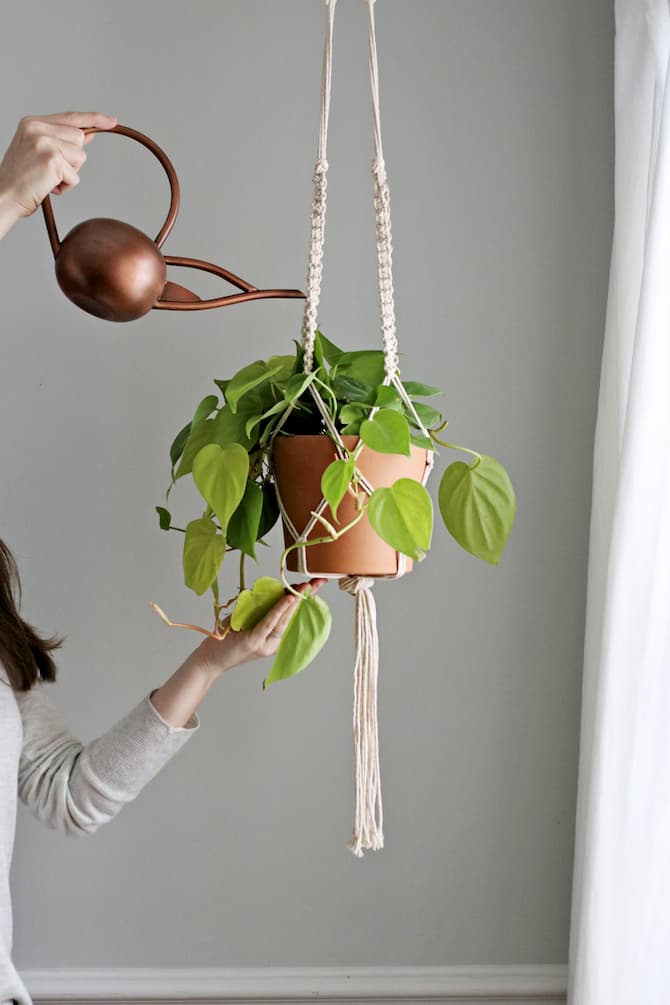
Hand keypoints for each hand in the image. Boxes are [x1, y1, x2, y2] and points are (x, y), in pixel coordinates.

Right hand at [0, 111, 116, 234]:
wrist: (4, 196)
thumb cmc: (20, 179)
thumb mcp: (38, 152)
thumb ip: (61, 140)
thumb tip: (87, 135)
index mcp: (32, 123)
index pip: (70, 117)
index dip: (93, 119)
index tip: (112, 121)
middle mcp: (37, 128)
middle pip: (79, 138)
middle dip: (72, 158)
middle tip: (50, 170)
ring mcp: (45, 142)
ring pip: (80, 156)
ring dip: (70, 172)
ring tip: (48, 178)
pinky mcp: (52, 159)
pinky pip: (76, 175)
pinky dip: (66, 186)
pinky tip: (48, 186)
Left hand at [196, 578, 327, 677]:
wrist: (209, 661)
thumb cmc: (226, 641)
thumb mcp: (246, 623)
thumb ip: (260, 611)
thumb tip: (272, 591)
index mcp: (273, 639)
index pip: (291, 616)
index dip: (303, 600)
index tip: (314, 585)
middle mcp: (272, 642)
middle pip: (291, 617)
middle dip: (304, 597)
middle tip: (316, 582)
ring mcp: (264, 643)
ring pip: (283, 619)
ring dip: (294, 601)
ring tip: (305, 587)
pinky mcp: (254, 642)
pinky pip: (270, 622)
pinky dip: (280, 609)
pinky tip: (288, 598)